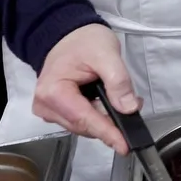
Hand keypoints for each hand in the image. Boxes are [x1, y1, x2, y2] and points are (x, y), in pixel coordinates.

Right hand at [33, 24, 139, 154]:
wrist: (68, 35)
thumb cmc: (84, 41)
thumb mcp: (106, 54)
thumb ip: (118, 81)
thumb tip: (128, 108)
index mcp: (53, 92)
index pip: (84, 119)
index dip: (107, 133)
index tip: (125, 145)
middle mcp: (45, 106)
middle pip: (83, 125)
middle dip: (110, 124)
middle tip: (134, 109)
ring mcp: (49, 110)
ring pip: (82, 125)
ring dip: (105, 120)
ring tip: (124, 103)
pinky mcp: (56, 111)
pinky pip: (80, 120)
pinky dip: (97, 115)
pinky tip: (110, 105)